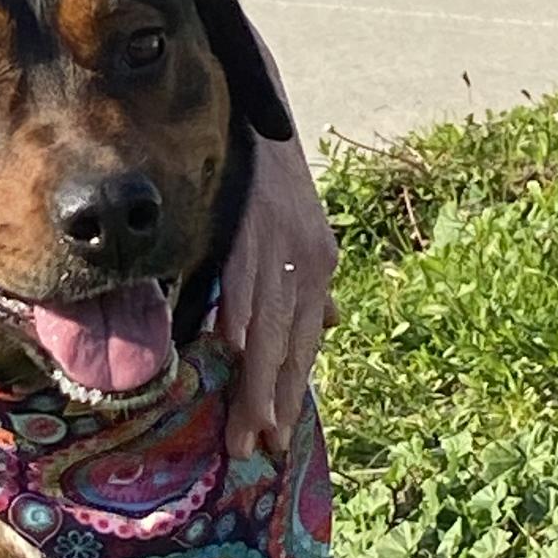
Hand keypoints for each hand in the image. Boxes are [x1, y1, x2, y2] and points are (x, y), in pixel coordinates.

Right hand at [221, 130, 337, 460]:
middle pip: (288, 345)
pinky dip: (238, 310)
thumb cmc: (269, 176)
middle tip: (253, 449)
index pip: (303, 344)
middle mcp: (307, 260)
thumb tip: (326, 326)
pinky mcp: (251, 223)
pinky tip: (230, 346)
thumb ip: (308, 285)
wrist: (256, 108)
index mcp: (318, 266)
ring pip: (268, 323)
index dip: (289, 392)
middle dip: (271, 401)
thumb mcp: (301, 232)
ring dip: (255, 377)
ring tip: (242, 422)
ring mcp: (280, 243)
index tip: (275, 438)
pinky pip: (243, 275)